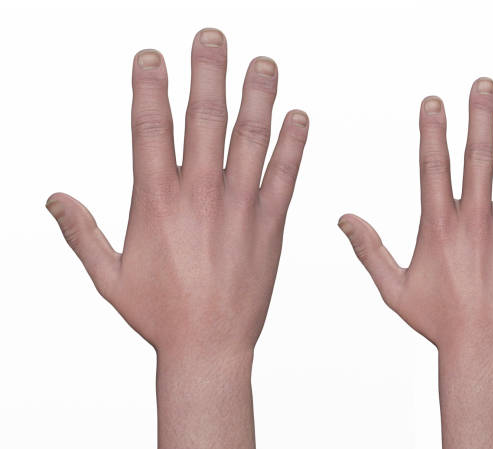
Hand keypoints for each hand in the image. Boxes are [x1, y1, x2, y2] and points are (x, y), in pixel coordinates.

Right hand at [47, 28, 307, 448]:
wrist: (210, 348)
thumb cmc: (158, 314)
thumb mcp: (108, 276)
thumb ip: (82, 233)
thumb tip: (52, 198)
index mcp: (155, 203)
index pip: (149, 129)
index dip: (149, 87)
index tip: (152, 55)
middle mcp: (198, 197)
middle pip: (203, 120)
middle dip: (207, 73)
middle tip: (212, 35)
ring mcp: (239, 208)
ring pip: (250, 139)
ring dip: (257, 97)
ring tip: (263, 62)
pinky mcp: (270, 225)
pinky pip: (285, 175)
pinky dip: (293, 144)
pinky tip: (299, 116)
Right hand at [339, 78, 492, 448]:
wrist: (481, 347)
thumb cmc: (435, 319)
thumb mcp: (392, 287)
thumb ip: (369, 249)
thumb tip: (344, 219)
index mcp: (438, 228)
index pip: (433, 167)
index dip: (432, 130)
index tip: (433, 102)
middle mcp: (474, 223)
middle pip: (478, 159)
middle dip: (480, 117)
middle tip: (484, 84)